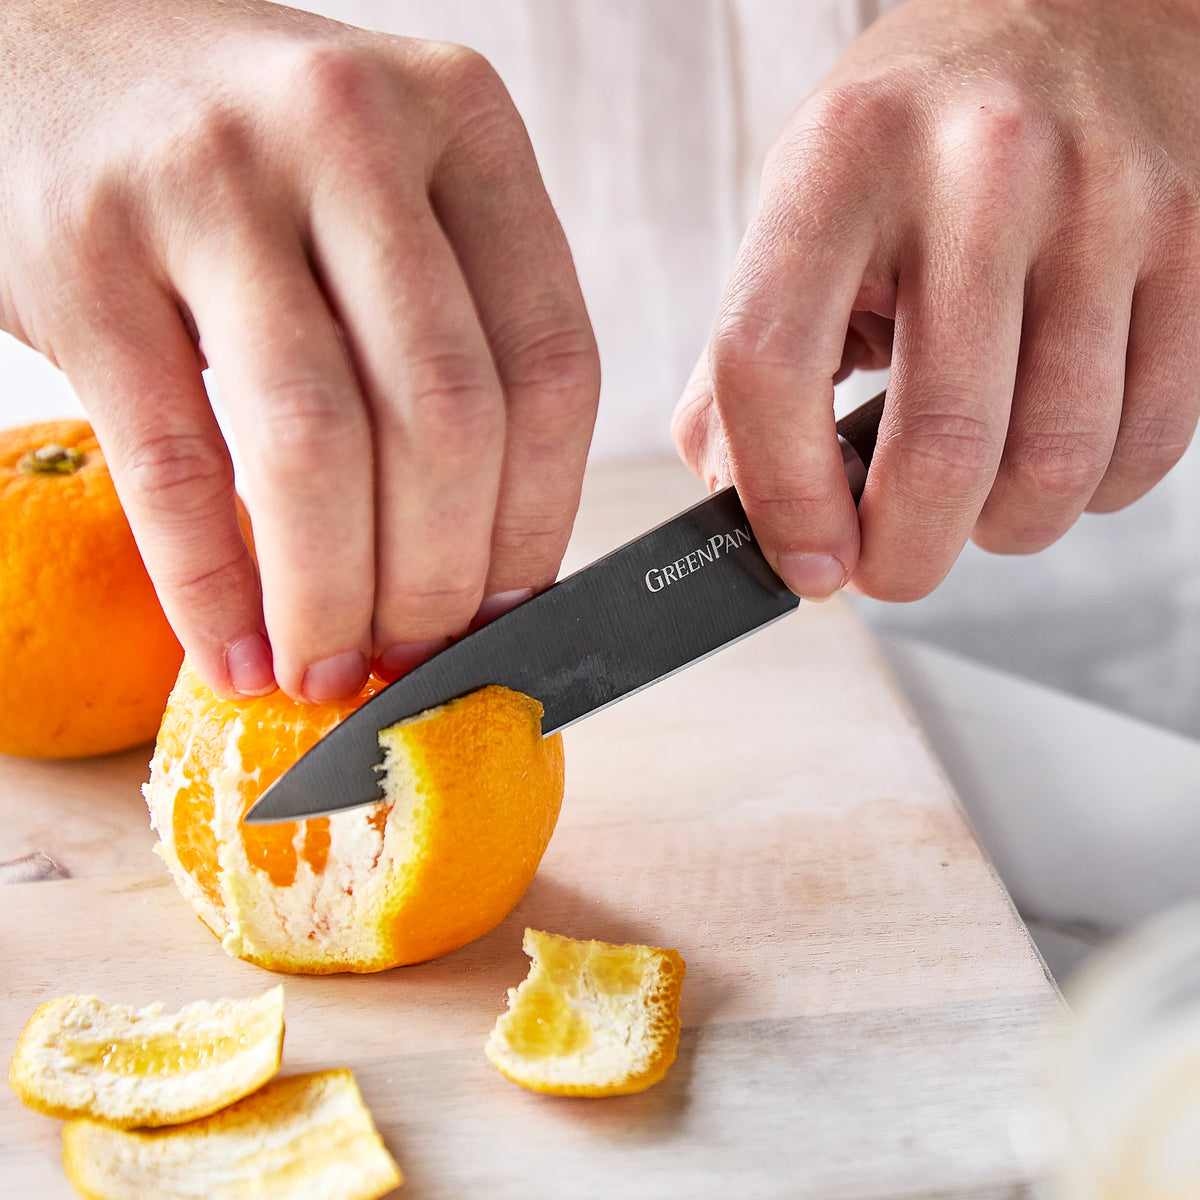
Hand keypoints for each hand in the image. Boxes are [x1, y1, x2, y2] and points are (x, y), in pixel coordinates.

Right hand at [0, 0, 597, 699]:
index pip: (551, 366)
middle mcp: (350, 134)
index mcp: (463, 124)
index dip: (538, 523)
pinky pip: (176, 466)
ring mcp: (210, 187)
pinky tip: (236, 653)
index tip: (509, 614)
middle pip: (446, 416)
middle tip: (416, 660)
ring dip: (333, 600)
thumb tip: (485, 573)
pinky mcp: (87, 257)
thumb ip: (450, 342)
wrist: (57, 45)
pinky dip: (213, 588)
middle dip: (437, 581)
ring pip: (317, 446)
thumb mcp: (388, 197)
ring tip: (328, 674)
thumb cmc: (258, 161)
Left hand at [673, 0, 1199, 601]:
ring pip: (1056, 465)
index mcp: (841, 163)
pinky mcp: (1197, 244)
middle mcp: (980, 173)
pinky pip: (1151, 442)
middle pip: (940, 449)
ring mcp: (1105, 204)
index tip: (808, 567)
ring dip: (1002, 529)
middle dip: (905, 557)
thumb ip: (747, 360)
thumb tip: (744, 504)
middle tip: (890, 564)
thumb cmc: (917, 140)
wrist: (1078, 15)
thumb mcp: (801, 212)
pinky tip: (1050, 451)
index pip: (773, 365)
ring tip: (972, 499)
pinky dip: (1091, 492)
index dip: (783, 502)